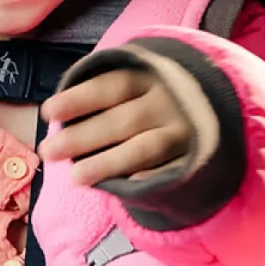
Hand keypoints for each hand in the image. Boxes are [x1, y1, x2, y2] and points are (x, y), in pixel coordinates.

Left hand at [38, 70, 193, 186]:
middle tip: (49, 150)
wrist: (216, 106)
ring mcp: (184, 132)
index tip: (48, 112)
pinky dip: (145, 179)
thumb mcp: (139, 81)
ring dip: (109, 162)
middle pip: (123, 119)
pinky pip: (168, 170)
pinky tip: (122, 187)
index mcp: (151, 78)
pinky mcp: (194, 157)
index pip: (112, 86)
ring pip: (145, 148)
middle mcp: (169, 103)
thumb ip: (106, 93)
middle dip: (83, 136)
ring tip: (75, 177)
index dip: (79, 99)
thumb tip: (59, 115)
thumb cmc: (157, 96)